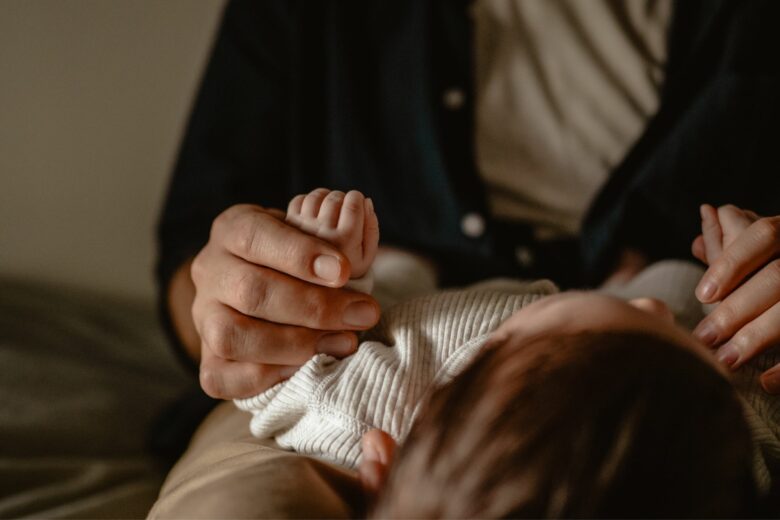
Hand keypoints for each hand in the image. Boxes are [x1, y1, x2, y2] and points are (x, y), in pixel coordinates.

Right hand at [189, 204, 379, 398]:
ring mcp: (203, 317)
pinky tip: (309, 366)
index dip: (299, 254)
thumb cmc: (296, 259)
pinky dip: (269, 376)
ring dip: (295, 344)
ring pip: (232, 336)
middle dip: (314, 307)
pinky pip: (222, 377)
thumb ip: (329, 244)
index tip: (344, 271)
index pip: (255, 236)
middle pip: (251, 290)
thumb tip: (354, 270)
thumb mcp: (309, 235)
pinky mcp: (207, 360)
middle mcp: (210, 271)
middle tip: (362, 314)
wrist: (259, 287)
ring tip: (344, 342)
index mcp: (232, 230)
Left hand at [691, 204, 779, 392]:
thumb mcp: (767, 252)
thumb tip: (700, 237)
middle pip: (778, 276)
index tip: (702, 295)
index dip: (731, 263)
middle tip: (703, 337)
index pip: (763, 235)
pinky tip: (766, 382)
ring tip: (724, 361)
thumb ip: (734, 244)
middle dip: (737, 309)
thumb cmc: (777, 276)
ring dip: (758, 337)